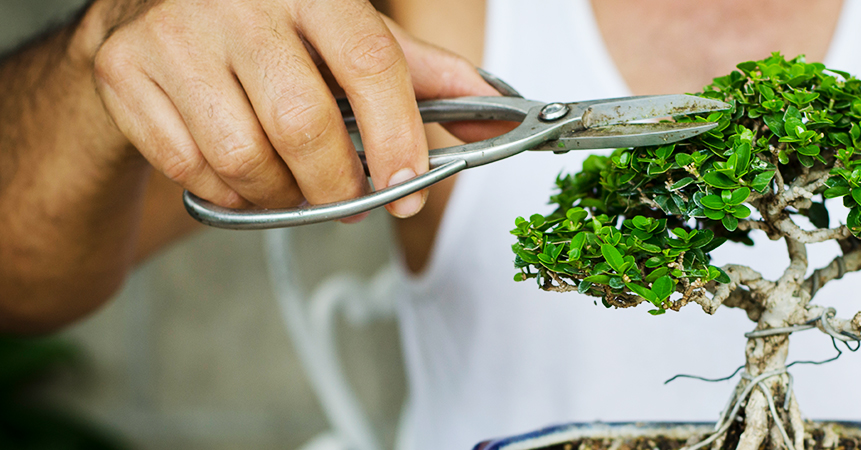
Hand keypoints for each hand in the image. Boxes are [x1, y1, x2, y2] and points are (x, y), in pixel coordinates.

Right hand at [90, 0, 498, 217]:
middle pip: (304, 124)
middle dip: (337, 184)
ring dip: (282, 196)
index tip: (409, 187)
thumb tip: (492, 114)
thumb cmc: (273, 30)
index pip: (370, 64)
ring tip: (294, 186)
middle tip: (348, 198)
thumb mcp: (349, 35)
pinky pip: (192, 171)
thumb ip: (420, 74)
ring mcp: (175, 37)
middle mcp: (238, 4)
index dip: (399, 136)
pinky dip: (229, 194)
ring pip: (246, 159)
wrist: (154, 13)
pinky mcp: (126, 72)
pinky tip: (242, 176)